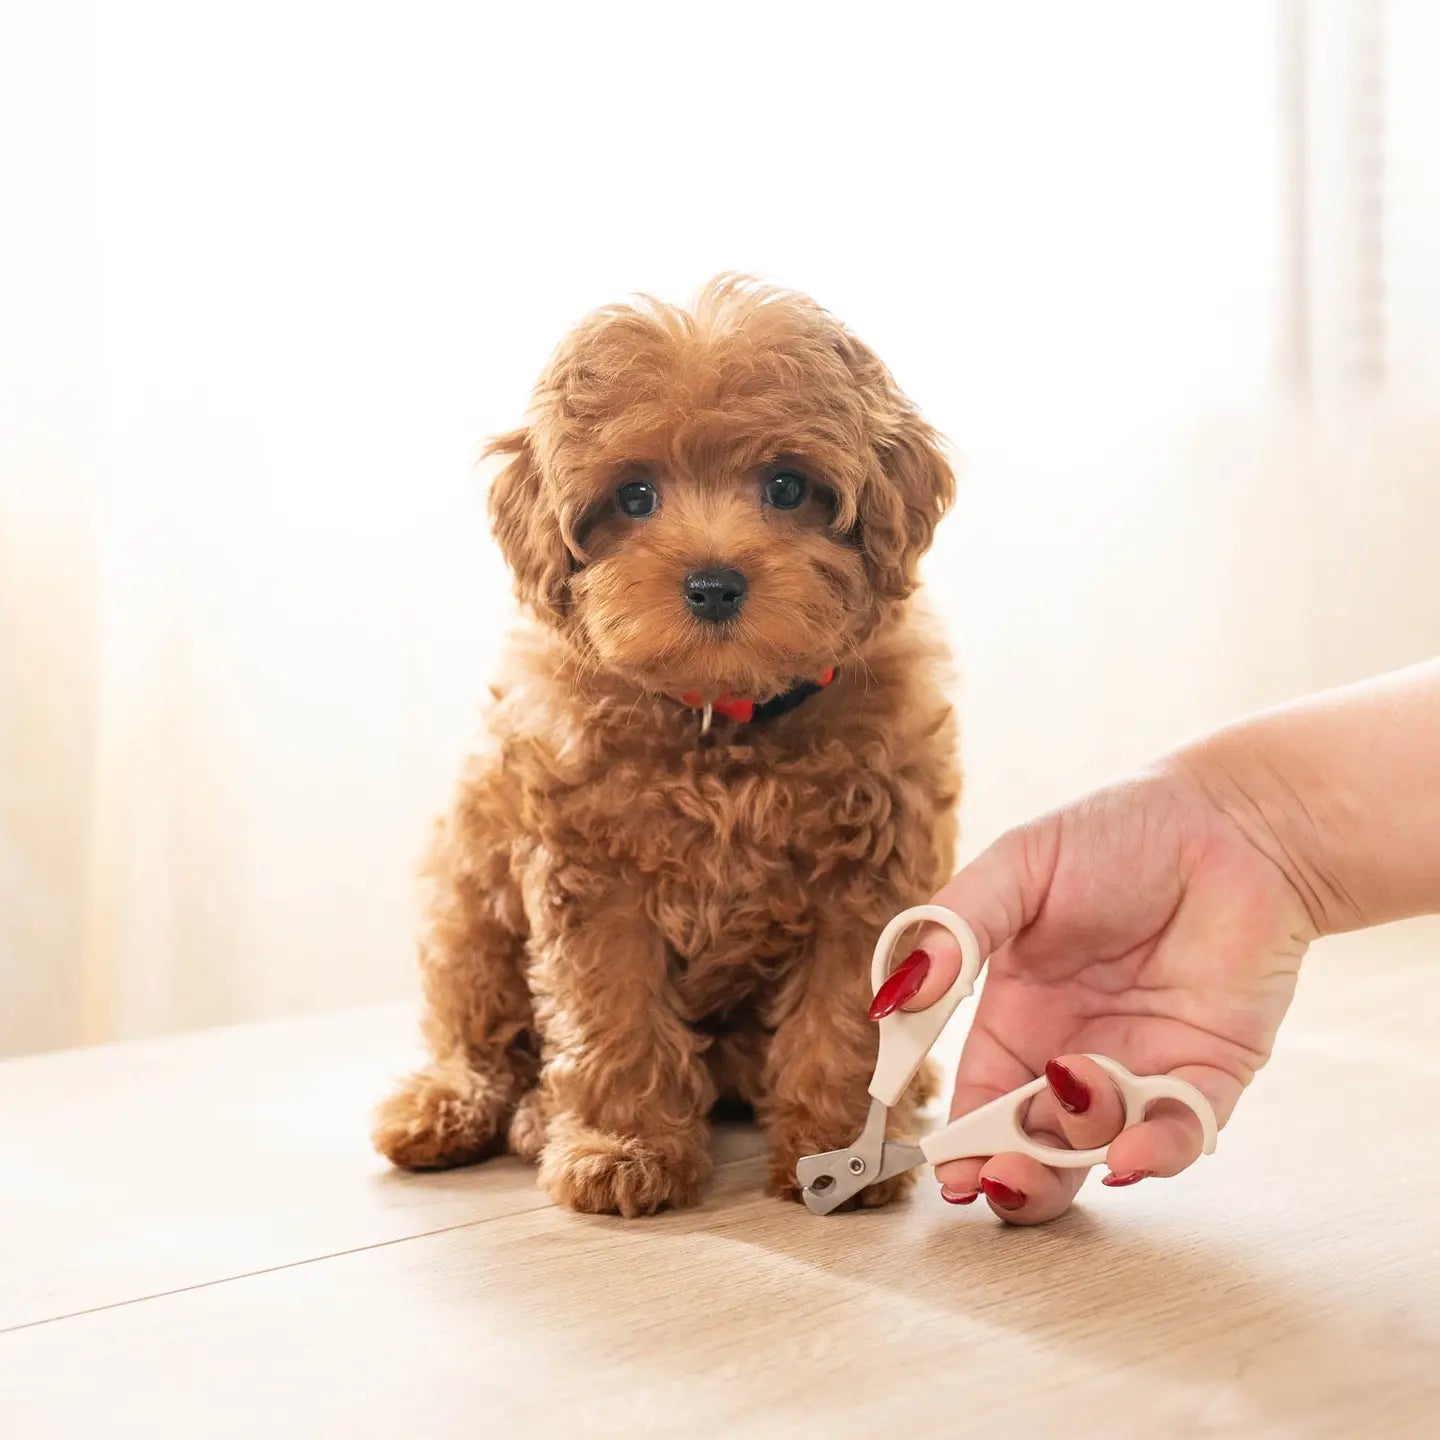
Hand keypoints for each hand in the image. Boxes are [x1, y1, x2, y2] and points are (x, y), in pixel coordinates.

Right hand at [896, 760, 1314, 1222]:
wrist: (1236, 822)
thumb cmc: (1118, 834)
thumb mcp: (1017, 869)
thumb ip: (953, 931)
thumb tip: (889, 1001)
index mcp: (1020, 1014)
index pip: (981, 1098)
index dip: (962, 1141)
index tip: (944, 1171)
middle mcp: (1075, 1052)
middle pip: (1036, 1142)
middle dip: (1014, 1173)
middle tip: (999, 1179)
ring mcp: (1143, 1068)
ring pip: (1101, 1147)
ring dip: (1077, 1153)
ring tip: (1066, 1112)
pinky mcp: (1209, 1074)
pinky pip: (1182, 1133)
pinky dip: (1155, 1152)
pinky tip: (1129, 1151)